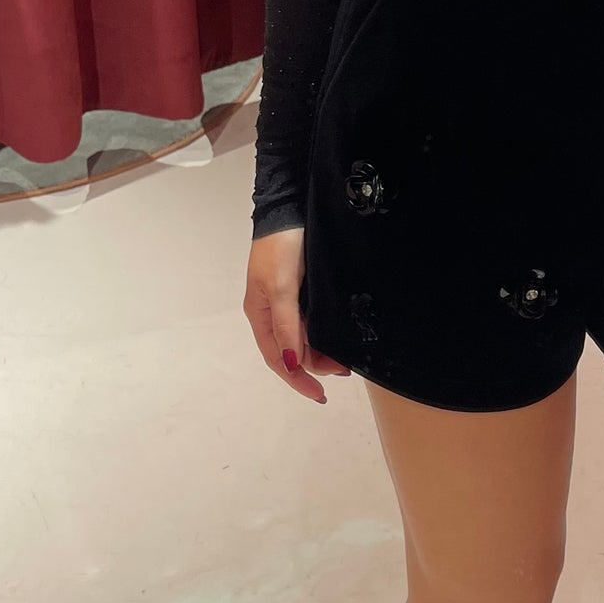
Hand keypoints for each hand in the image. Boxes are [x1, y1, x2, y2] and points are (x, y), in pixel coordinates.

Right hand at [244, 225, 352, 405]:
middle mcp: (272, 312)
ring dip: (321, 353)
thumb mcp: (282, 287)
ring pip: (303, 339)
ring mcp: (287, 301)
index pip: (277, 359)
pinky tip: (336, 338)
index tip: (320, 394)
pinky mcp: (302, 290)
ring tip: (344, 360)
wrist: (290, 208)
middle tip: (344, 370)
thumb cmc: (280, 247)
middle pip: (291, 351)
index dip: (297, 379)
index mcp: (259, 315)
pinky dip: (323, 335)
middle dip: (314, 366)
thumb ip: (287, 325)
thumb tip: (292, 363)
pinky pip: (311, 322)